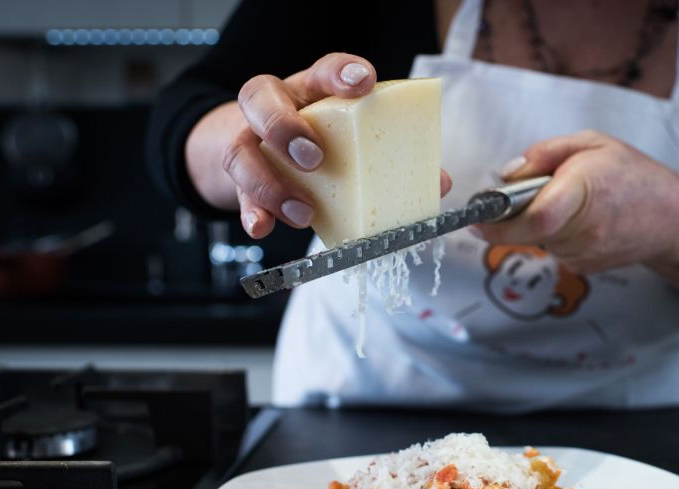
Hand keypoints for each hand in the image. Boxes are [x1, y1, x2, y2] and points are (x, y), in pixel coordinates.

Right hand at [185, 53, 452, 238]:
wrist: (264, 152)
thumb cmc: (322, 140)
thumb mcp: (353, 138)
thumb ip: (391, 156)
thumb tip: (441, 182)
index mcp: (311, 91)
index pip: (322, 70)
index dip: (342, 74)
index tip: (364, 84)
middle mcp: (274, 108)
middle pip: (261, 97)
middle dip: (286, 127)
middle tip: (315, 158)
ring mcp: (250, 141)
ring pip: (241, 150)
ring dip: (270, 183)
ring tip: (303, 210)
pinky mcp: (239, 179)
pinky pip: (238, 195)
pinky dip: (251, 213)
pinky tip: (262, 227)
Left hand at [472, 130, 678, 304]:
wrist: (670, 220)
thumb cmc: (633, 176)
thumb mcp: (592, 143)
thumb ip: (545, 153)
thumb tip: (507, 173)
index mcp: (585, 189)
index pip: (537, 216)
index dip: (500, 222)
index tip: (478, 217)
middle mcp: (584, 228)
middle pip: (527, 229)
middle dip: (514, 214)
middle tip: (525, 195)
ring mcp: (583, 253)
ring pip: (536, 239)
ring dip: (538, 222)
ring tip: (569, 202)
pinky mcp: (581, 268)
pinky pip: (551, 249)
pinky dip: (554, 234)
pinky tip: (580, 221)